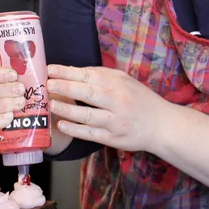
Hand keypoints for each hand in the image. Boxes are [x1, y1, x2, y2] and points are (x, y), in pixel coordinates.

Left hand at [47, 64, 170, 151]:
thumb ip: (103, 75)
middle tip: (47, 85)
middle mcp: (117, 101)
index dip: (68, 72)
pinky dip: (75, 130)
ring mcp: (115, 121)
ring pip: (87, 115)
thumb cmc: (141, 100)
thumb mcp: (126, 81)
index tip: (51, 70)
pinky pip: (90, 133)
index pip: (90, 75)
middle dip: (65, 87)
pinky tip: (62, 125)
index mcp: (119, 84)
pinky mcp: (113, 139)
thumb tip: (76, 71)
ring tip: (51, 104)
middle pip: (87, 93)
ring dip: (67, 109)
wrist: (161, 125)